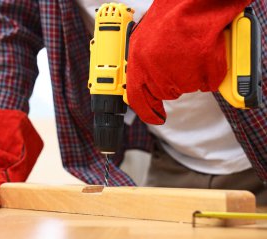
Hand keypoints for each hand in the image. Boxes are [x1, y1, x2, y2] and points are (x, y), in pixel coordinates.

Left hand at [127, 0, 251, 123]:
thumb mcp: (141, 40)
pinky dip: (210, 72)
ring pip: (188, 87)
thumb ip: (140, 64)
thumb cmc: (168, 17)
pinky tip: (204, 54)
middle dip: (172, 81)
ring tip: (189, 51)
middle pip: (166, 93)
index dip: (147, 112)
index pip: (138, 99)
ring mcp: (182, 73)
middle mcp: (158, 73)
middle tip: (177, 60)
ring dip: (191, 74)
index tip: (156, 117)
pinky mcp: (204, 70)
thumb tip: (140, 84)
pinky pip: (208, 82)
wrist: (193, 2)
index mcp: (138, 65)